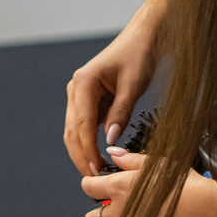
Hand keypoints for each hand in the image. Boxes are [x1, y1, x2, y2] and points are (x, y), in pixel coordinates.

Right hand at [64, 0, 166, 176]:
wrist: (144, 37)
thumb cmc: (139, 54)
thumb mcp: (134, 84)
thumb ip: (121, 112)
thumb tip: (111, 140)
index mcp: (83, 83)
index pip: (82, 125)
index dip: (88, 151)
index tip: (97, 170)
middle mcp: (76, 89)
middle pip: (72, 132)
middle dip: (81, 157)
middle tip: (94, 179)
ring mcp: (79, 95)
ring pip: (75, 131)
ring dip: (83, 152)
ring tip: (97, 172)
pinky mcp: (88, 100)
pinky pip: (84, 126)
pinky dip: (89, 142)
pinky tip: (99, 156)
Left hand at [81, 149, 216, 216]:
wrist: (201, 208)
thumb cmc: (181, 183)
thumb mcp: (156, 163)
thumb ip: (130, 159)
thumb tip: (112, 153)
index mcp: (119, 187)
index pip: (90, 187)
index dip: (88, 184)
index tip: (90, 185)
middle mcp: (119, 212)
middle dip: (90, 216)